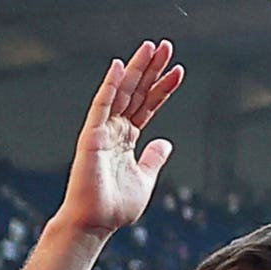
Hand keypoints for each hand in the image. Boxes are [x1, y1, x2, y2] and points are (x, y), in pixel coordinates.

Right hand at [61, 41, 180, 239]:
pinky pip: (102, 105)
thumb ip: (154, 159)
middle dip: (151, 69)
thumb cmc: (115, 207)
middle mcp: (115, 130)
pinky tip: (119, 66)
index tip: (179, 70)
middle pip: (136, 92)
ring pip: (122, 92)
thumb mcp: (145, 180)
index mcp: (127, 139)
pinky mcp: (91, 135)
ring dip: (136, 69)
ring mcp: (103, 130)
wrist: (95, 222)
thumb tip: (166, 143)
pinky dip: (110, 86)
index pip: (148, 105)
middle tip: (166, 46)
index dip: (163, 88)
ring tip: (151, 48)